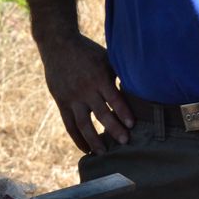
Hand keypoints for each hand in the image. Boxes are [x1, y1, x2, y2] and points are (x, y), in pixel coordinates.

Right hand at [40, 33, 134, 152]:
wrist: (58, 45)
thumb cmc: (88, 52)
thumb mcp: (106, 59)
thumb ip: (118, 75)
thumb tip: (139, 89)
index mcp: (98, 77)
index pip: (113, 98)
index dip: (122, 112)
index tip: (132, 125)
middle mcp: (85, 90)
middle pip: (100, 114)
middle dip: (113, 129)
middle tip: (124, 142)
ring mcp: (72, 98)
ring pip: (83, 124)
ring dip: (93, 140)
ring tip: (103, 153)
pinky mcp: (62, 103)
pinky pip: (69, 125)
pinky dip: (77, 138)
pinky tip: (86, 149)